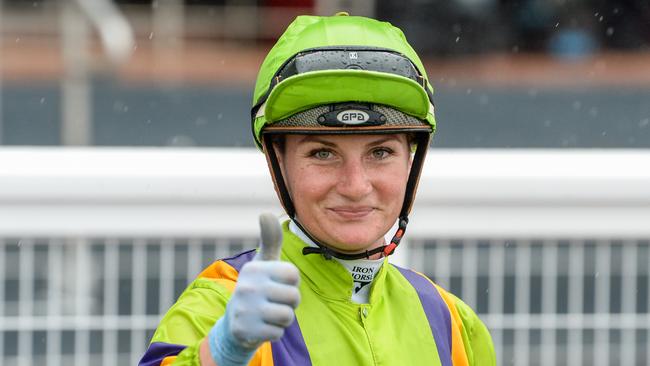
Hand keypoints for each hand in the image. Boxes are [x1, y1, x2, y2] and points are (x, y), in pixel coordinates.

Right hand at [207, 215, 299, 365]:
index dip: (291, 282)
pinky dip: (274, 332)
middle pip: (293, 297)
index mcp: (255, 268)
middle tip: (274, 302)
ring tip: (269, 314)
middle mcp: (247, 286)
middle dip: (289, 303)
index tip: (278, 284)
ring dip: (283, 318)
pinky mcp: (245, 330)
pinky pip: (278, 333)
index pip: (293, 274)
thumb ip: (270, 239)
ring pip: (287, 316)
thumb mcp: (263, 263)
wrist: (234, 323)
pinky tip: (262, 326)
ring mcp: (245, 309)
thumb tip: (265, 212)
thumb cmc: (257, 287)